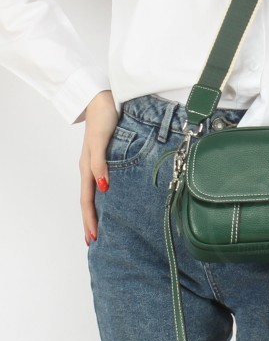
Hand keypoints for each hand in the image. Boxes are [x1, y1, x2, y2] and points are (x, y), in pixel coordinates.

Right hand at [79, 90, 117, 244]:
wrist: (103, 99)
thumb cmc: (103, 119)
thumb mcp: (100, 142)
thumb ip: (101, 164)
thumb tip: (103, 189)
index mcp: (87, 168)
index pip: (88, 200)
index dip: (90, 219)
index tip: (93, 237)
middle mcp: (90, 169)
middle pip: (89, 201)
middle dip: (91, 222)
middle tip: (94, 241)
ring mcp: (96, 165)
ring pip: (94, 194)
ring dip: (96, 212)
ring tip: (100, 228)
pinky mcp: (105, 159)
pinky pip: (101, 184)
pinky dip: (103, 198)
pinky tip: (110, 202)